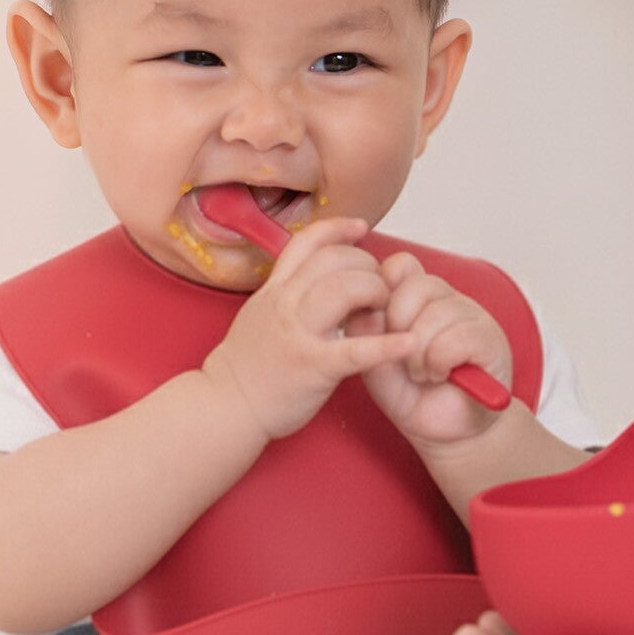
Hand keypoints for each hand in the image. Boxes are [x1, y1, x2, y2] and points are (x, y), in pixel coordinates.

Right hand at [199, 217, 416, 442]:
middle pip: (335, 260)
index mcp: (275, 290)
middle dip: (367, 266)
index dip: (338, 229)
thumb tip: (317, 276)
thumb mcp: (259, 313)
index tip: (361, 228)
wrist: (224, 405)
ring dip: (377, 291)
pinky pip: (356, 350)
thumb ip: (287, 292)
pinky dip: (387, 345)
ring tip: (387, 308)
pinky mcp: (313, 366)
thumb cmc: (248, 365)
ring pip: (345, 289)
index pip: (308, 242)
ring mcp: (298, 333)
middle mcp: (285, 303)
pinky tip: (409, 342)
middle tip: (380, 287)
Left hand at [356, 251, 513, 446]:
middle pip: (414, 287)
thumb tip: (365, 303)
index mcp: (418, 296)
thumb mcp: (375, 357)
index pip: (400, 265)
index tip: (383, 331)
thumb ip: (366, 327)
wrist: (442, 430)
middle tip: (404, 359)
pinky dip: (440, 363)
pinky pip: (456, 339)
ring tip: (423, 373)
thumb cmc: (409, 393)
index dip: (383, 295)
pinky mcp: (490, 339)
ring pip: (435, 314)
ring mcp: (472, 315)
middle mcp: (447, 298)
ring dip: (419, 354)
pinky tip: (442, 375)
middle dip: (398, 329)